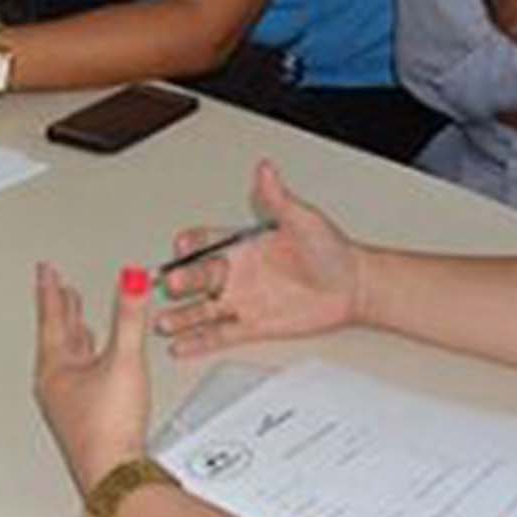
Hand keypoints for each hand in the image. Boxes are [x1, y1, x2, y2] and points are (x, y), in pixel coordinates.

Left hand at [33, 262, 152, 495]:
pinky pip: (82, 377)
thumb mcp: (123, 359)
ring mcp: (68, 404)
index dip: (50, 291)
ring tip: (80, 320)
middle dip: (62, 310)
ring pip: (70, 358)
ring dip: (76, 335)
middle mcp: (56, 385)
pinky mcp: (85, 418)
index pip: (52, 318)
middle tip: (59, 289)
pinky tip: (99, 363)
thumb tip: (131, 280)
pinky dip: (88, 359)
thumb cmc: (109, 425)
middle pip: (58, 337)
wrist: (114, 474)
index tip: (45, 271)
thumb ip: (130, 316)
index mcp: (55, 368)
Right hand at [154, 160, 365, 356]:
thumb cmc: (331, 251)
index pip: (207, 242)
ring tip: (162, 323)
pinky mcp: (253, 325)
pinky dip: (199, 341)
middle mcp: (237, 273)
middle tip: (171, 283)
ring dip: (181, 316)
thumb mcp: (303, 220)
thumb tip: (266, 170)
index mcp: (243, 245)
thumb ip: (279, 199)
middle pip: (199, 277)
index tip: (182, 245)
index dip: (193, 244)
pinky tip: (180, 346)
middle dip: (183, 280)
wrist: (354, 287)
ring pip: (202, 309)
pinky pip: (220, 334)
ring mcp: (242, 300)